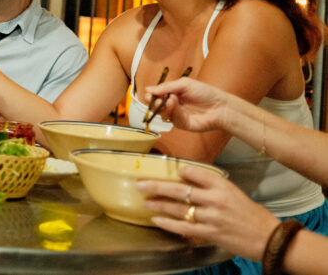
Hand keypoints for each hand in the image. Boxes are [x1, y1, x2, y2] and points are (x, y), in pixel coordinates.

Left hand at [138, 164, 278, 261]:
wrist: (268, 237)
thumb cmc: (249, 213)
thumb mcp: (232, 192)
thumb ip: (211, 186)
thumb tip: (186, 179)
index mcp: (222, 185)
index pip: (194, 172)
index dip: (179, 171)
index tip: (167, 170)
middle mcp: (215, 199)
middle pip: (179, 190)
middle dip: (157, 186)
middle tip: (140, 184)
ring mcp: (211, 217)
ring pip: (178, 208)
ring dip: (159, 204)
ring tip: (145, 201)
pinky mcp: (210, 233)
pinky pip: (183, 227)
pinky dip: (168, 223)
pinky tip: (156, 219)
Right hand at [143, 77, 228, 132]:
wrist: (220, 107)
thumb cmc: (205, 93)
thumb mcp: (185, 84)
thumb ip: (166, 87)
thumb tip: (148, 89)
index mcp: (172, 93)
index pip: (156, 95)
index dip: (151, 95)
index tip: (149, 94)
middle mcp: (172, 105)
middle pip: (155, 106)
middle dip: (153, 103)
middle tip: (155, 100)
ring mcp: (176, 115)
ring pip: (162, 113)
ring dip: (163, 107)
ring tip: (170, 100)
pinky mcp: (181, 124)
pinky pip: (172, 119)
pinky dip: (172, 112)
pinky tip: (176, 105)